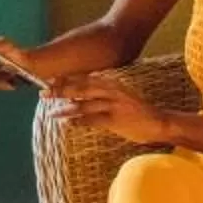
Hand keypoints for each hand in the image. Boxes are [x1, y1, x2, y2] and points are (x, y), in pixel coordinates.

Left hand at [53, 77, 171, 146]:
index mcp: (111, 83)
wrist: (158, 122)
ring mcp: (114, 105)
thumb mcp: (117, 98)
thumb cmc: (135, 112)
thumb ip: (98, 95)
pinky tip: (68, 124)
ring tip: (52, 112)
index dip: (65, 80)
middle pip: (81, 88)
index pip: (84, 79)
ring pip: (84, 104)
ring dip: (66, 109)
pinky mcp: (116, 120)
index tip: (48, 80)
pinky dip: (79, 121)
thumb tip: (75, 95)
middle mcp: (112, 91)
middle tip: (44, 92)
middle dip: (61, 90)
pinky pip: (93, 120)